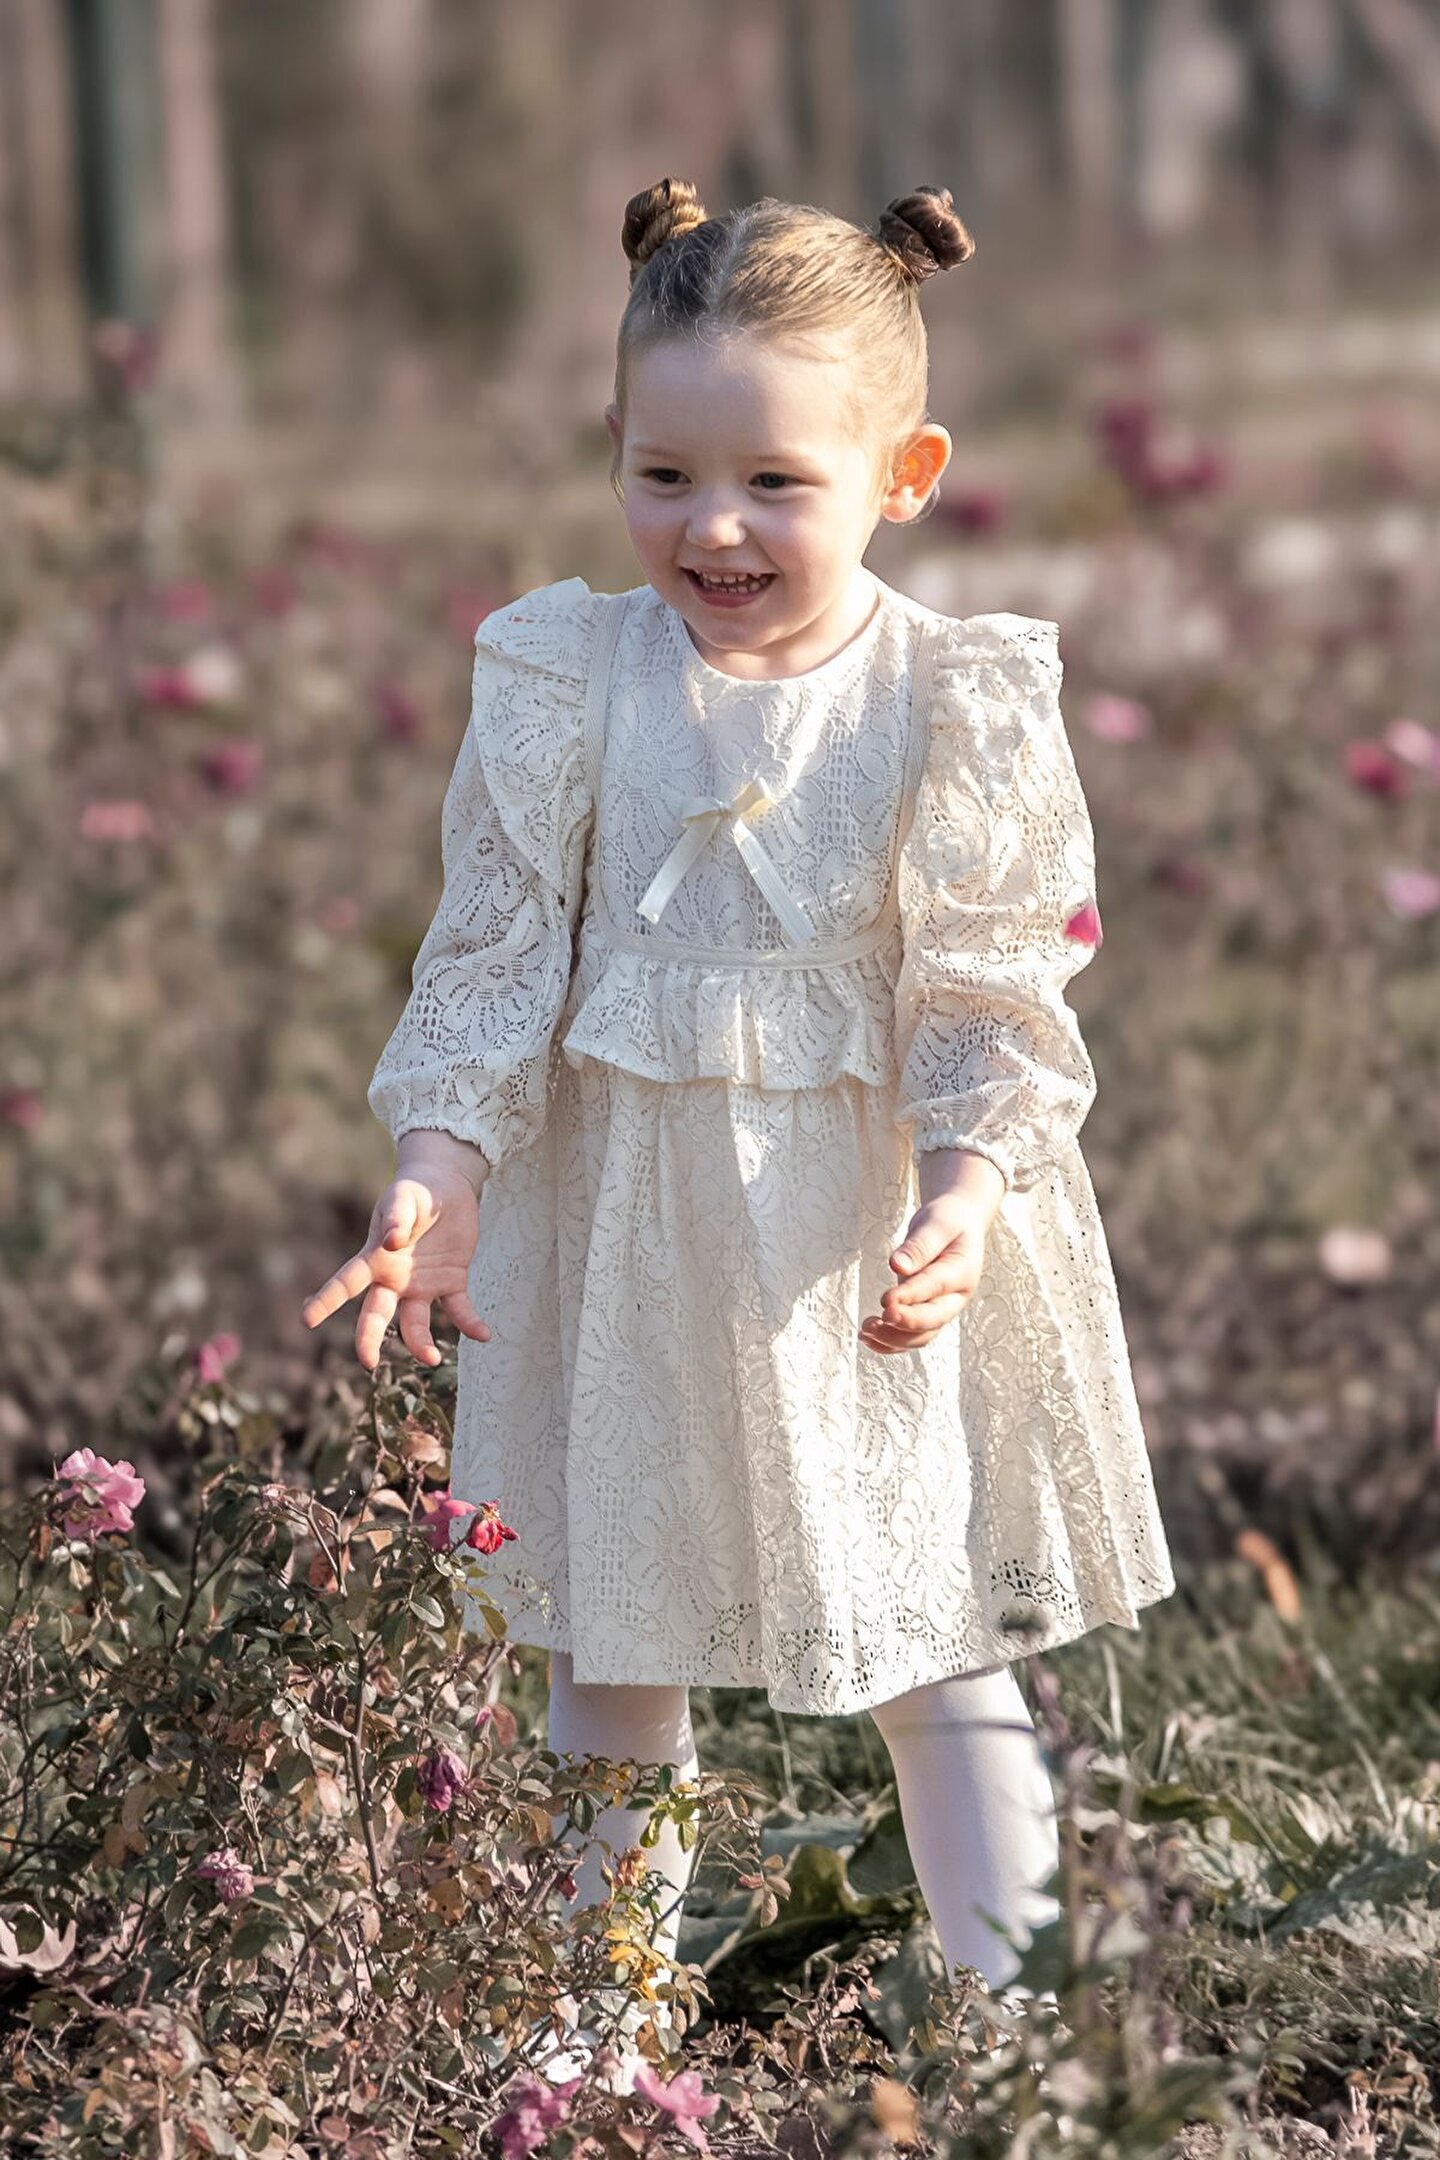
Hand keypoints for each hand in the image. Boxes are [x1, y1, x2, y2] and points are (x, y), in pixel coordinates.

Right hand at [299, 1170, 492, 1371]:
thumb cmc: (414, 1192)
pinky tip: (483, 1335)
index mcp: (375, 1259)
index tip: (307, 1320)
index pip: (345, 1283)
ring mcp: (422, 1284)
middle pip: (377, 1314)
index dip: (327, 1300)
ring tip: (432, 1359)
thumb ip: (396, 1218)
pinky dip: (470, 1324)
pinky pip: (459, 1309)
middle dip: (369, 1338)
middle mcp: (394, 1279)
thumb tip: (391, 1242)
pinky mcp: (451, 1282)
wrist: (445, 1186)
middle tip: (368, 1362)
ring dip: (421, 1343)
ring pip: (416, 1323)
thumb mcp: (403, 1198)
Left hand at [858, 1191, 989, 1354]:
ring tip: (865, 1331)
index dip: (910, 1296)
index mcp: (962, 1272)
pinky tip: (868, 1337)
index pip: (934, 1288)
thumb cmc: (948, 1221)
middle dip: (902, 1325)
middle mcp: (955, 1297)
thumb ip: (919, 1245)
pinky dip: (890, 1342)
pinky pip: (911, 1336)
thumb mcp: (936, 1223)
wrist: (958, 1225)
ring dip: (893, 1338)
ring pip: (921, 1336)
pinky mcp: (926, 1312)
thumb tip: (897, 1266)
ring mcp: (942, 1308)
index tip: (886, 1300)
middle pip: (932, 1321)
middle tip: (872, 1323)